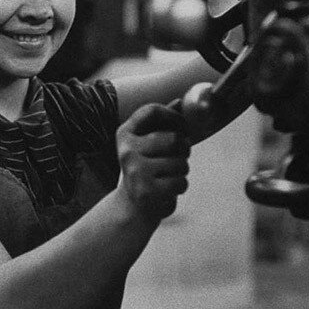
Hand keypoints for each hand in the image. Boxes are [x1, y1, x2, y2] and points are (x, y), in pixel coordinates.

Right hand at [116, 101, 190, 222]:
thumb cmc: (146, 169)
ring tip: (167, 177)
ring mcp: (136, 171)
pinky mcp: (147, 191)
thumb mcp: (149, 144)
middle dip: (184, 149)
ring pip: (180, 163)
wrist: (131, 206)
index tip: (183, 126)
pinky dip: (180, 186)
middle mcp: (127, 151)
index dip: (174, 116)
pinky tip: (167, 190)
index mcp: (125, 134)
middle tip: (177, 158)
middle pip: (174, 139)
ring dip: (182, 171)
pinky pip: (180, 182)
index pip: (152, 111)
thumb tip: (179, 101)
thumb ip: (163, 123)